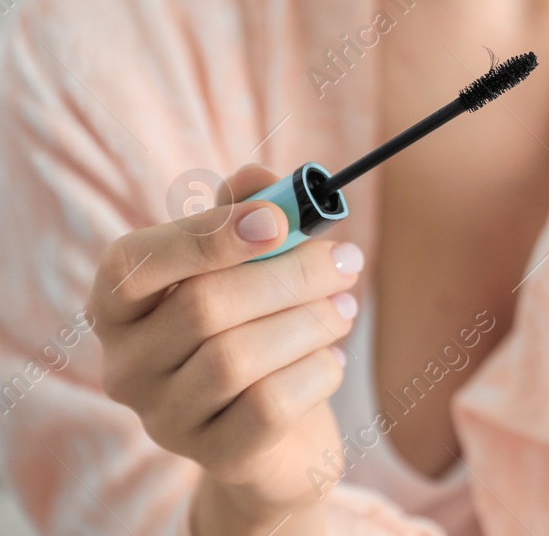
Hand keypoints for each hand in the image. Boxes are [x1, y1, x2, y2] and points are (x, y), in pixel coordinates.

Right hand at [88, 165, 362, 531]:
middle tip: (346, 260)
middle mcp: (125, 366)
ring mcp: (164, 418)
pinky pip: (269, 405)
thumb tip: (256, 176)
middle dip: (289, 275)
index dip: (207, 236)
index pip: (133, 264)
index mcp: (119, 306)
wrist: (279, 430)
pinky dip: (315, 370)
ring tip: (346, 305)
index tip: (279, 220)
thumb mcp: (251, 263)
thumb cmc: (257, 324)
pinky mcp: (215, 456)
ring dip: (310, 320)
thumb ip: (249, 212)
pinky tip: (333, 356)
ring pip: (236, 358)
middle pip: (203, 307)